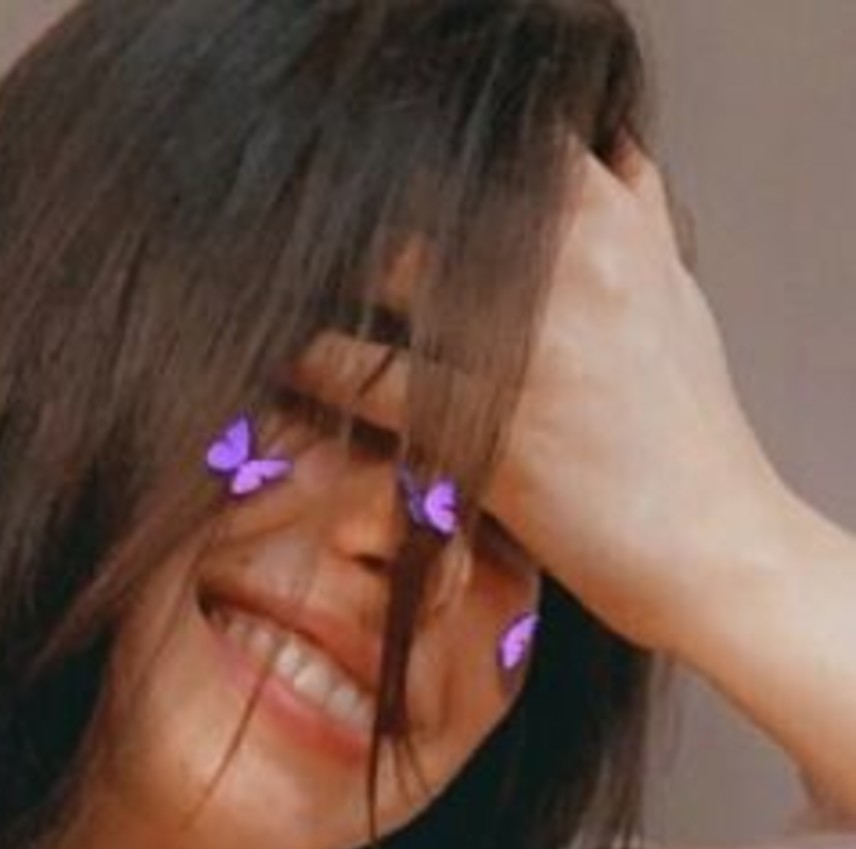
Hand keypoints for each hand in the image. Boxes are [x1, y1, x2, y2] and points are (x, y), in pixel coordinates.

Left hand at [292, 141, 792, 652]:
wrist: (713, 545)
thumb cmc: (691, 430)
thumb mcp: (677, 301)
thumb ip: (635, 224)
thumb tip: (611, 160)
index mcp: (615, 227)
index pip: (506, 149)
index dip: (433, 170)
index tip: (388, 201)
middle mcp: (570, 269)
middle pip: (429, 201)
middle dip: (369, 225)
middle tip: (319, 251)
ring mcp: (526, 346)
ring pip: (387, 276)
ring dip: (327, 285)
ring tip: (289, 297)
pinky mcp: (487, 426)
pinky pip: (369, 376)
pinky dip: (317, 366)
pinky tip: (291, 366)